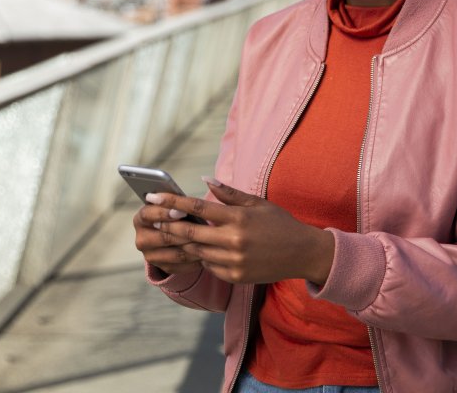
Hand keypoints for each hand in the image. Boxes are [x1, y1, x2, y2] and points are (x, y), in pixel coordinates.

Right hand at [132, 192, 203, 276]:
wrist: (176, 234)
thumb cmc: (178, 214)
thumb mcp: (176, 203)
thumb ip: (179, 199)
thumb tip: (199, 185)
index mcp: (142, 218)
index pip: (147, 215)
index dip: (164, 213)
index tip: (182, 211)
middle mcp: (142, 238)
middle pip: (162, 237)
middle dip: (183, 233)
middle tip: (201, 230)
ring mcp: (150, 255)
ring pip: (174, 253)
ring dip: (192, 248)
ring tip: (208, 242)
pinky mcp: (162, 267)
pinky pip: (180, 266)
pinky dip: (194, 261)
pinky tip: (207, 255)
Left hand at [156, 176, 335, 285]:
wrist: (303, 253)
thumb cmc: (280, 223)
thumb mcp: (258, 203)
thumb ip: (229, 193)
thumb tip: (205, 180)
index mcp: (239, 218)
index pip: (198, 208)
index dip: (172, 202)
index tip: (154, 196)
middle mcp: (234, 241)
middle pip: (189, 234)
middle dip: (168, 225)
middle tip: (153, 218)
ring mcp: (234, 262)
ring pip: (196, 252)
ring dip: (183, 243)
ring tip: (171, 232)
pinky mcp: (235, 276)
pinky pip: (209, 266)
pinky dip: (202, 256)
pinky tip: (200, 249)